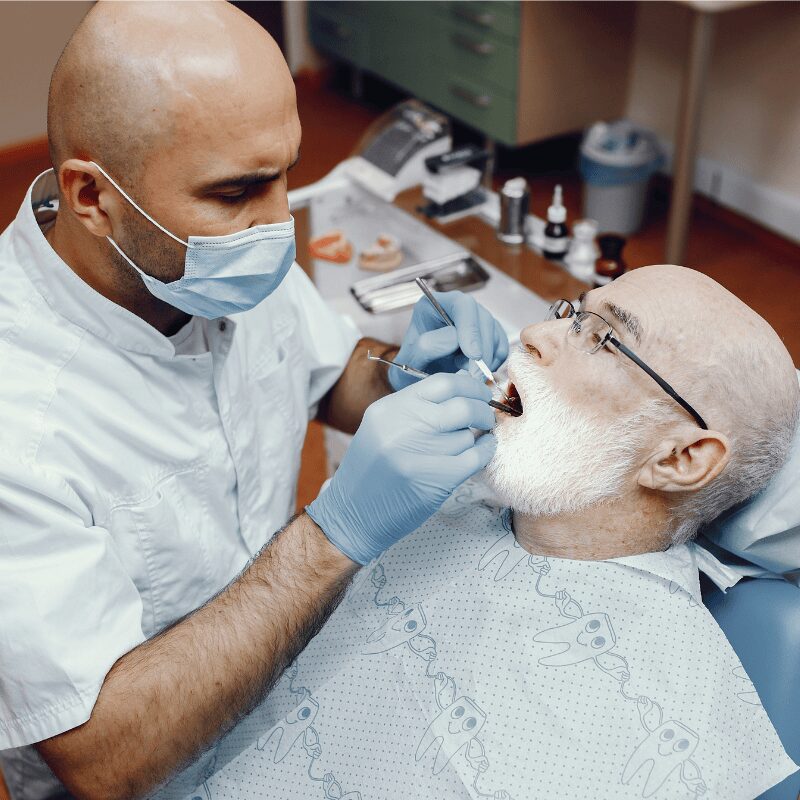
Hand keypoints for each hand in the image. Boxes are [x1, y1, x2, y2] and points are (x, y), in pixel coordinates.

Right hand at [307, 372, 495, 564]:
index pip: (442, 382)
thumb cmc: (372, 471)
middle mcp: (401, 426)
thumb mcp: (382, 427)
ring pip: (468, 435)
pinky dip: (485, 453)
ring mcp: (417, 453)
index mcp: (389, 408)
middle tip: (485, 417)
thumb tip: (463, 387)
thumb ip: (417, 407)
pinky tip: (482, 452)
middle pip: (462, 406)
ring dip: (475, 439)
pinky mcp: (433, 480)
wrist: (352, 514)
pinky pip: (475, 457)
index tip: (478, 393)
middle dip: (482, 410)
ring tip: (468, 445)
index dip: (469, 385)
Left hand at [389, 291, 507, 390]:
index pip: (461, 305)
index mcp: (433, 305)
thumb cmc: (410, 370)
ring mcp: (475, 321)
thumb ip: (428, 346)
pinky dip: (494, 363)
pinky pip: (501, 347)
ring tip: (467, 375)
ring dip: (487, 358)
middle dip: (483, 348)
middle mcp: (457, 309)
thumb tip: (455, 338)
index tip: (473, 355)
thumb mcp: (410, 360)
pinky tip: (477, 374)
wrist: (419, 384)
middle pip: (482, 317)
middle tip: (475, 375)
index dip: (471, 328)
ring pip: (494, 333)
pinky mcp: (488, 337)